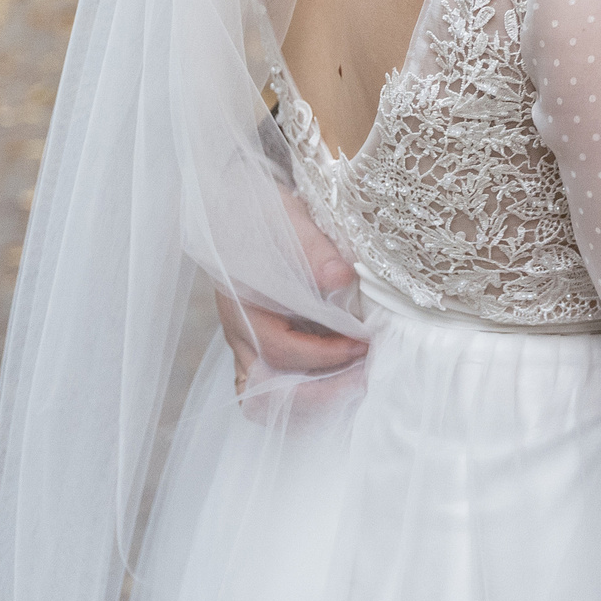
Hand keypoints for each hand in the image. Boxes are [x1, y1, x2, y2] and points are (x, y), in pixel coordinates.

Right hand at [214, 189, 366, 393]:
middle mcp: (238, 331)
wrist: (236, 203)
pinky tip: (336, 379)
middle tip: (362, 379)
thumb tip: (341, 277)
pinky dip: (300, 390)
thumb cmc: (262, 210)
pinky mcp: (255, 342)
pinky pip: (270, 383)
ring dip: (308, 397)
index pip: (281, 350)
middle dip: (318, 392)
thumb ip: (313, 250)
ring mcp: (243, 341)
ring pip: (265, 393)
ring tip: (352, 383)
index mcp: (241, 305)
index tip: (363, 344)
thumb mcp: (288, 220)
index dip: (325, 355)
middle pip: (266, 388)